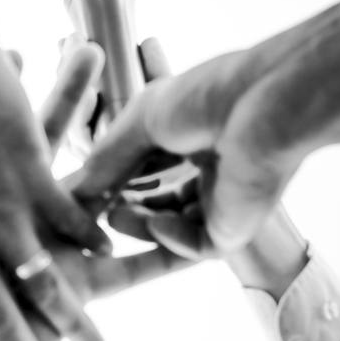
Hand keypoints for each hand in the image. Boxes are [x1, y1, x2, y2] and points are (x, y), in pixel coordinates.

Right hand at [72, 39, 302, 251]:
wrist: (262, 107)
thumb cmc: (207, 97)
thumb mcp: (138, 120)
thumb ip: (106, 156)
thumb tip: (77, 189)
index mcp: (195, 130)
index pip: (149, 162)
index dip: (117, 174)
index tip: (86, 184)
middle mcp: (212, 163)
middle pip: (158, 195)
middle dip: (124, 201)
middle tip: (94, 208)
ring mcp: (224, 197)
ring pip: (173, 223)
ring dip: (140, 223)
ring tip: (113, 218)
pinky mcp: (235, 225)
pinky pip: (195, 243)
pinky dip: (171, 237)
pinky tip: (156, 225)